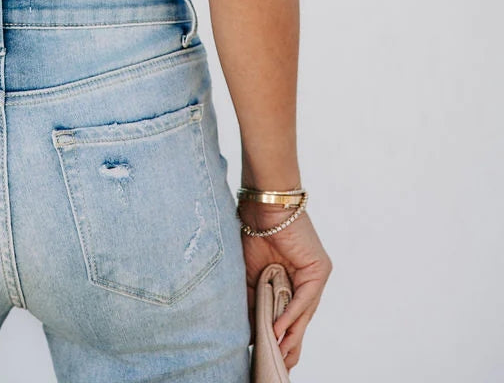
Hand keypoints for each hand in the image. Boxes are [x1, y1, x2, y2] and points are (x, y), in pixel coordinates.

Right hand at [240, 204, 332, 370]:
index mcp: (292, 280)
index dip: (281, 336)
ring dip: (291, 334)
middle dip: (290, 344)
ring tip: (279, 354)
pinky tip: (279, 329)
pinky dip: (291, 314)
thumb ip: (255, 300)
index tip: (272, 356)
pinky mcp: (319, 270)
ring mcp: (315, 275)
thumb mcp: (251, 275)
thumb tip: (253, 329)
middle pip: (300, 319)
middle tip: (281, 365)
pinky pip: (304, 298)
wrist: (263, 204)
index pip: (290, 315)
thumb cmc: (254, 232)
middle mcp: (307, 279)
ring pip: (304, 312)